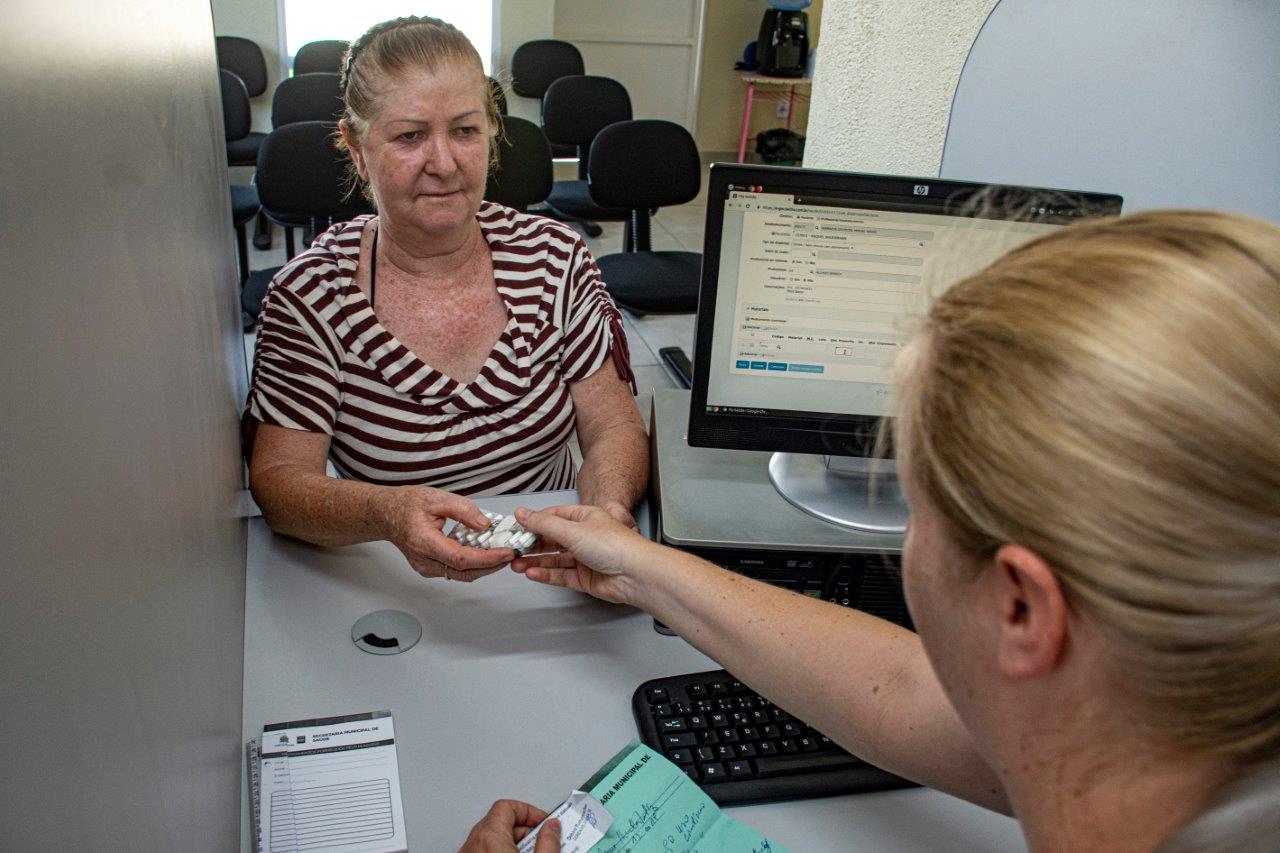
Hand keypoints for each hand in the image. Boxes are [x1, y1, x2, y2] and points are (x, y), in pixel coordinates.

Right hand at [379, 486, 514, 581]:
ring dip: (483, 566)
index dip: (487, 559)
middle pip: (464, 572)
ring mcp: (425, 567)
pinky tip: (483, 552)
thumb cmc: (406, 505)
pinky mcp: (429, 568)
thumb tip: (485, 524)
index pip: (461, 558)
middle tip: (510, 553)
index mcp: (424, 541)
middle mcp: (423, 560)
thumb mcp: (437, 498)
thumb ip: (463, 510)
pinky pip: (454, 570)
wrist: (385, 513)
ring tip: (500, 552)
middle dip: (491, 566)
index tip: (505, 553)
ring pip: (461, 574)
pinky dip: (472, 564)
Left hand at [459, 800, 557, 851]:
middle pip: (499, 822)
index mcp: (489, 837)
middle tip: (542, 840)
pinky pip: (484, 851)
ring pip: (491, 839)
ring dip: (512, 843)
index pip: (508, 806)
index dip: (529, 811)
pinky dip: (500, 852)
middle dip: (524, 830)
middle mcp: (473, 845)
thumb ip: (548, 842)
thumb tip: (552, 828)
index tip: (544, 822)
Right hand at [510, 504, 655, 604]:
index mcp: (585, 518)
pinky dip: (545, 574)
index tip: (515, 526)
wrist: (635, 574)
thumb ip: (544, 524)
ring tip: (516, 563)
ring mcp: (585, 558)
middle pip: (551, 539)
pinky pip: (560, 575)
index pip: (553, 517)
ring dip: (535, 561)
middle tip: (512, 549)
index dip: (533, 522)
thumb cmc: (615, 546)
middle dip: (531, 544)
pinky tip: (531, 573)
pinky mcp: (585, 578)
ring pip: (554, 559)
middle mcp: (584, 537)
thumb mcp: (573, 530)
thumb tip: (523, 513)